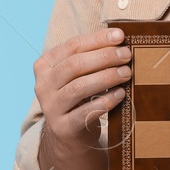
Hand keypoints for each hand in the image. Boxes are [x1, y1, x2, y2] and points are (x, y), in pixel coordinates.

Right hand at [34, 26, 133, 150]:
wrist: (69, 134)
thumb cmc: (79, 96)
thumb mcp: (79, 74)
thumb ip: (92, 56)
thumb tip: (119, 39)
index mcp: (45, 65)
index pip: (72, 46)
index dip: (98, 39)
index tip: (120, 36)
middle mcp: (43, 85)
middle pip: (75, 65)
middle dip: (104, 57)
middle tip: (126, 55)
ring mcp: (50, 107)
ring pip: (79, 87)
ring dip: (106, 77)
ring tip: (126, 73)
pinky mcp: (63, 127)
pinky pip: (85, 112)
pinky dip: (105, 101)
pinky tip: (120, 94)